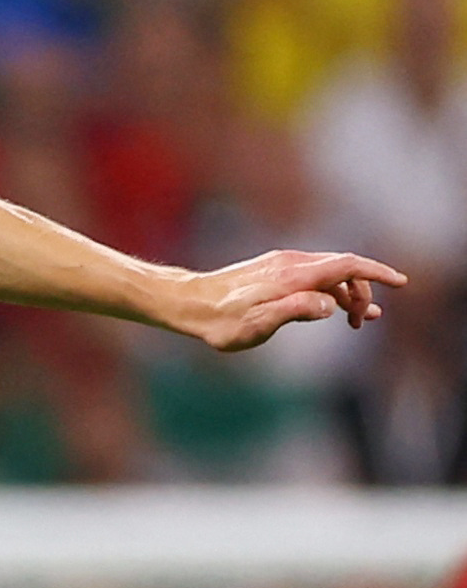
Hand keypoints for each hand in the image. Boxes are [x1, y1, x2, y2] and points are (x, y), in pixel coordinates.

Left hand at [178, 250, 406, 351]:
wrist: (187, 304)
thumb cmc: (220, 320)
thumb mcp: (259, 324)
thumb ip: (296, 311)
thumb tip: (330, 305)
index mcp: (293, 275)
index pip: (347, 265)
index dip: (377, 273)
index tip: (400, 283)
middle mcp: (291, 263)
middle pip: (343, 268)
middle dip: (363, 292)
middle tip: (364, 322)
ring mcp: (282, 265)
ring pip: (329, 273)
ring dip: (348, 294)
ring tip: (359, 321)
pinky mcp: (273, 271)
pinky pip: (313, 276)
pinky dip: (330, 291)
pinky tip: (333, 307)